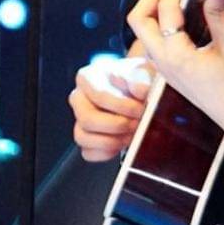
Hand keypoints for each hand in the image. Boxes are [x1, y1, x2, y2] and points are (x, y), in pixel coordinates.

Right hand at [69, 43, 153, 161]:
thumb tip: (140, 90)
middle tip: (137, 124)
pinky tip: (123, 144)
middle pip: (87, 119)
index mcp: (88, 77)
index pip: (99, 95)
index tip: (141, 109)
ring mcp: (80, 120)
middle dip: (116, 125)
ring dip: (111, 141)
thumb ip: (141, 77)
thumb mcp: (144, 71)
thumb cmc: (140, 79)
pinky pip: (88, 153)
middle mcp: (79, 99)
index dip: (122, 106)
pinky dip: (106, 153)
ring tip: (131, 135)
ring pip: (83, 137)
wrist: (143, 93)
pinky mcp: (87, 139)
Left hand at [127, 0, 223, 144]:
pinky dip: (166, 23)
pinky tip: (189, 18)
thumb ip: (219, 13)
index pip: (166, 8)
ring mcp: (164, 68)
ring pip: (146, 31)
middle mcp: (162, 62)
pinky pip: (157, 40)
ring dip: (159, 9)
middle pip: (139, 19)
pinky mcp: (171, 71)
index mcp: (174, 55)